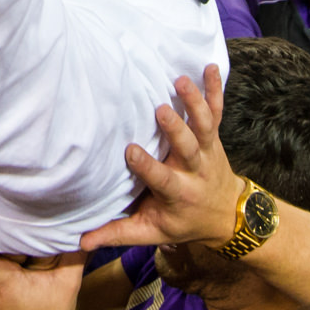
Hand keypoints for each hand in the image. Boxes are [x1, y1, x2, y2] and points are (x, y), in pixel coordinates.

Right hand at [79, 65, 243, 251]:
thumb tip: (82, 242)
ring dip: (195, 103)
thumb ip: (119, 233)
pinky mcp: (215, 137)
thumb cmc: (184, 222)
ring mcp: (208, 151)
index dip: (147, 166)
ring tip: (181, 81)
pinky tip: (209, 67)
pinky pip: (218, 111)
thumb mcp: (153, 232)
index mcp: (178, 193)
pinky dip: (215, 90)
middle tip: (161, 110)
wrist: (228, 215)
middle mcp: (195, 170)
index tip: (130, 150)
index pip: (162, 179)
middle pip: (188, 148)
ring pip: (205, 126)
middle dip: (176, 129)